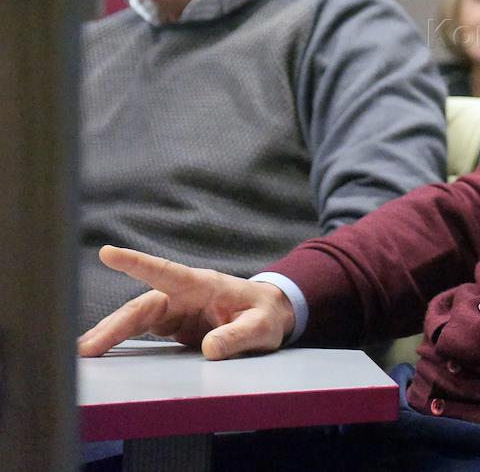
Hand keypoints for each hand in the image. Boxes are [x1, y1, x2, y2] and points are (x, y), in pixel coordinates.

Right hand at [77, 245, 295, 360]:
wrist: (270, 314)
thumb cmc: (266, 315)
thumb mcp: (261, 326)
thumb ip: (238, 335)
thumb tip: (210, 349)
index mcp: (202, 285)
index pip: (165, 271)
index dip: (137, 263)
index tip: (107, 252)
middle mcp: (182, 294)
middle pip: (141, 306)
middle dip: (113, 325)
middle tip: (87, 347)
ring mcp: (175, 308)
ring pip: (135, 319)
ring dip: (110, 333)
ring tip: (84, 352)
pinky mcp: (172, 323)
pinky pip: (141, 329)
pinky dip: (120, 339)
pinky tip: (100, 350)